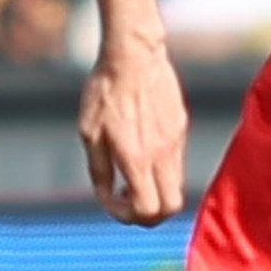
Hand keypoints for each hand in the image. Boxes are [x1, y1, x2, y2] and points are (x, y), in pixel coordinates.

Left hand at [77, 34, 188, 225]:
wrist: (133, 54)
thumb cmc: (105, 91)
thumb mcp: (89, 133)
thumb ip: (99, 170)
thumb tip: (107, 196)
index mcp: (136, 158)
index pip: (146, 210)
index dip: (127, 216)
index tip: (112, 200)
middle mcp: (161, 154)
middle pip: (170, 208)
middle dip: (150, 214)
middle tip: (129, 201)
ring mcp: (175, 141)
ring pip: (175, 185)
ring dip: (154, 191)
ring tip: (132, 175)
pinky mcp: (181, 127)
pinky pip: (176, 161)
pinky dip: (159, 169)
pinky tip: (141, 149)